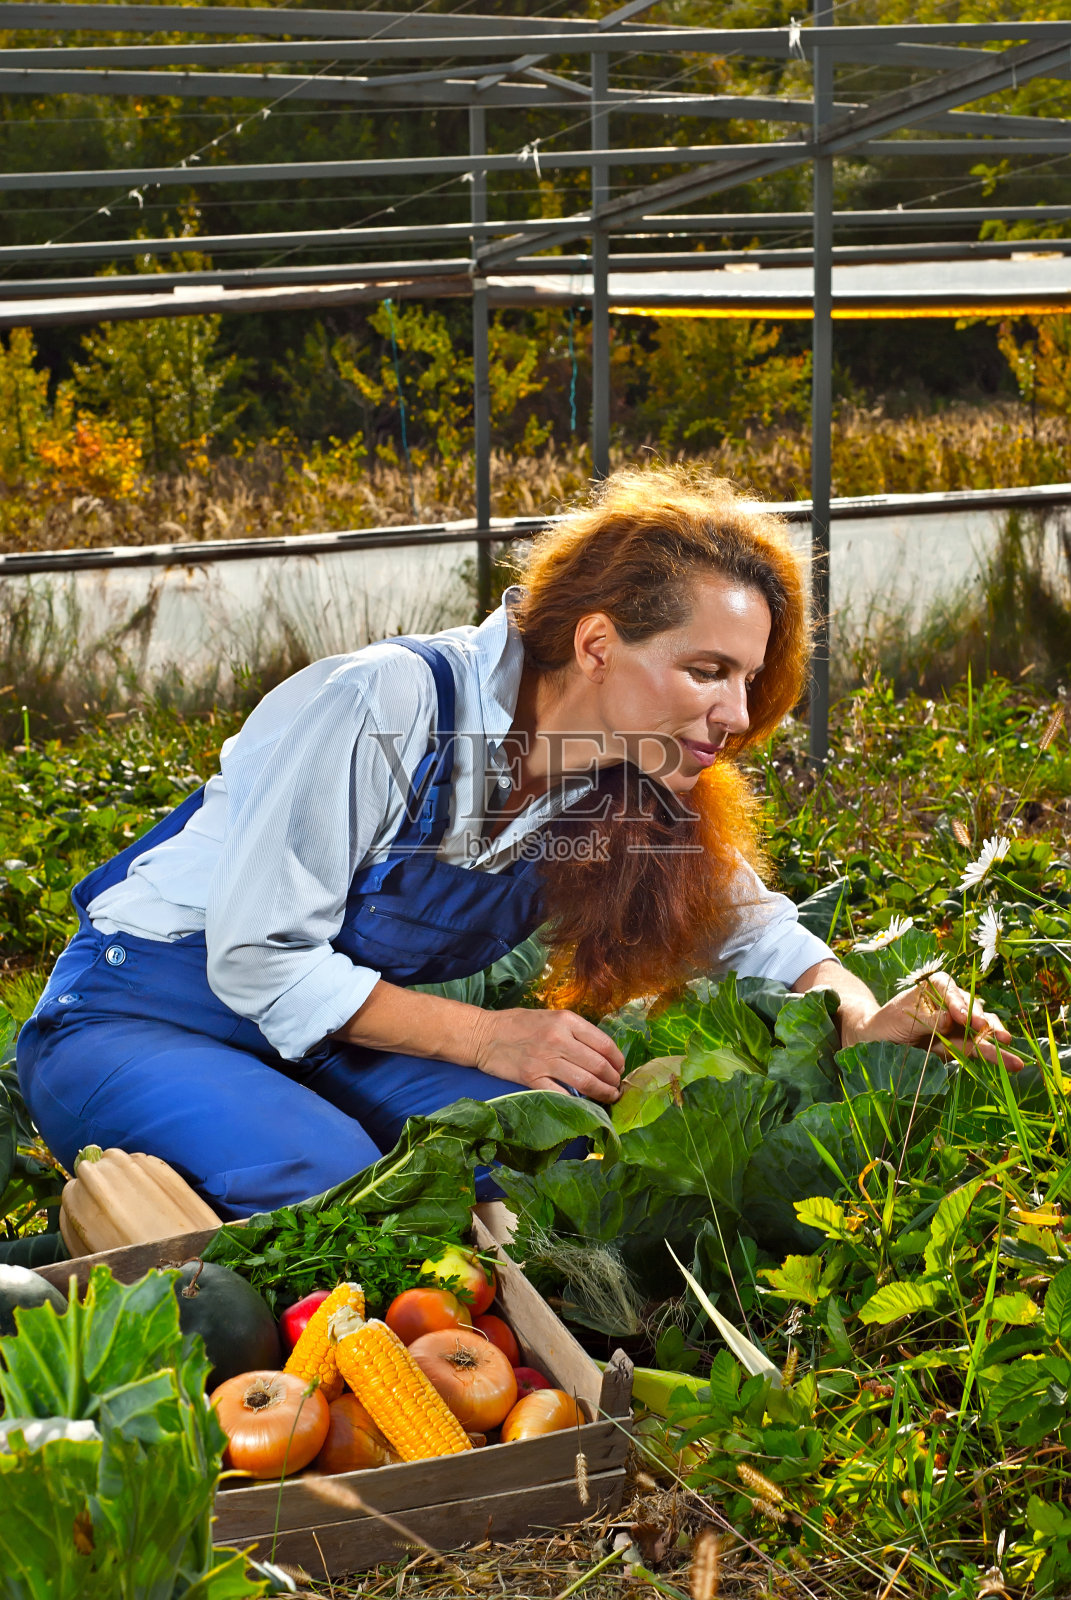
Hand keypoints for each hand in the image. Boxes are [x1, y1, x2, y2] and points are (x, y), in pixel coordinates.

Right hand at [467, 1007, 624, 1102]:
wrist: (482, 1035)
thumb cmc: (517, 1024)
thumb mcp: (550, 1016)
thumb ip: (574, 1031)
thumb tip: (601, 1053)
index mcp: (566, 1020)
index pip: (604, 1043)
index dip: (618, 1060)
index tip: (620, 1069)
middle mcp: (558, 1039)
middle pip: (599, 1065)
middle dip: (613, 1080)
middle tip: (616, 1087)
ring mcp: (545, 1060)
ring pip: (586, 1082)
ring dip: (603, 1093)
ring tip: (609, 1097)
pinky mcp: (532, 1079)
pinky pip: (563, 1095)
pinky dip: (578, 1102)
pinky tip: (585, 1105)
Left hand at [840, 971, 1021, 1071]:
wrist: (877, 1040)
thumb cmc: (887, 1022)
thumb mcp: (902, 1019)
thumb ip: (927, 1019)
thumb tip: (951, 1021)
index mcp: (936, 987)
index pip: (950, 990)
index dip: (960, 1003)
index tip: (963, 1018)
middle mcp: (953, 1002)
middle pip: (973, 1010)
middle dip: (986, 1024)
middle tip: (999, 1037)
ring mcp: (960, 1024)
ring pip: (982, 1029)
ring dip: (997, 1041)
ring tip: (1012, 1056)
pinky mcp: (960, 1043)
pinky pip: (978, 1047)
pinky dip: (993, 1055)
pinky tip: (1009, 1063)